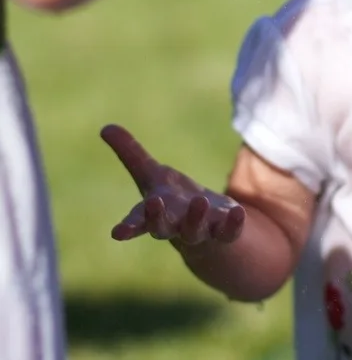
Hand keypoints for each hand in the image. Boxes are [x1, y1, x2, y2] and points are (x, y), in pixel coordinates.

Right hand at [101, 123, 244, 245]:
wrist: (204, 232)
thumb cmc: (171, 201)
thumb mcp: (151, 174)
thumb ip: (130, 154)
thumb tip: (105, 127)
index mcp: (154, 213)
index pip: (138, 220)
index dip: (128, 225)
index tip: (118, 232)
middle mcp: (175, 226)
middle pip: (162, 228)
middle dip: (157, 218)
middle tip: (154, 204)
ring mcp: (200, 231)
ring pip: (195, 230)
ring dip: (196, 218)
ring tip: (199, 201)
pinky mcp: (225, 232)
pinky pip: (229, 232)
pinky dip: (233, 224)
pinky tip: (238, 211)